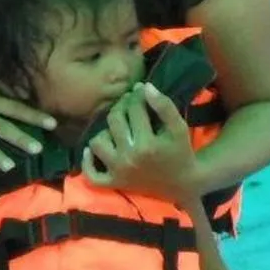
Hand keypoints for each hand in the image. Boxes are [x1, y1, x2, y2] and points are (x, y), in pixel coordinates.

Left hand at [84, 82, 199, 204]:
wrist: (182, 184)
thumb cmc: (181, 152)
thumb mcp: (179, 129)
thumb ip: (164, 106)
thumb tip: (144, 86)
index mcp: (147, 144)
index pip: (134, 109)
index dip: (137, 95)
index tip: (140, 91)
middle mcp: (129, 157)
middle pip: (114, 120)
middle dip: (121, 107)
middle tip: (128, 104)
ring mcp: (118, 171)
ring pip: (97, 141)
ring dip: (105, 132)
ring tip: (117, 128)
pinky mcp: (113, 183)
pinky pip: (91, 175)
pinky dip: (88, 162)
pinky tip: (92, 150)